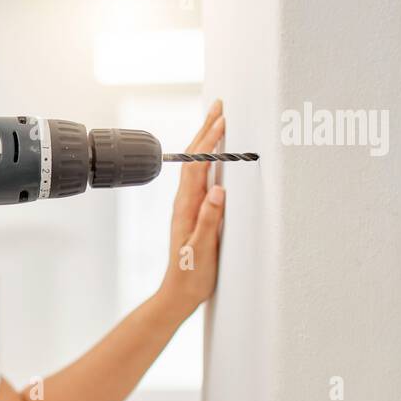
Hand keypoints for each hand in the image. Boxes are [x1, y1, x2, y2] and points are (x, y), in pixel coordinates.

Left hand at [158, 99, 226, 317]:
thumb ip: (210, 221)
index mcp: (187, 208)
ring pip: (197, 166)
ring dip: (207, 141)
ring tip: (218, 120)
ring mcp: (189, 207)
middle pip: (195, 159)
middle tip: (219, 106)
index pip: (197, 166)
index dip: (209, 141)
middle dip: (206, 130)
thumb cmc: (192, 276)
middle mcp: (185, 203)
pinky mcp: (194, 213)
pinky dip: (209, 160)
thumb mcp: (202, 250)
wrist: (178, 294)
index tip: (221, 119)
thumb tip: (219, 191)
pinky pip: (201, 178)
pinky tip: (215, 156)